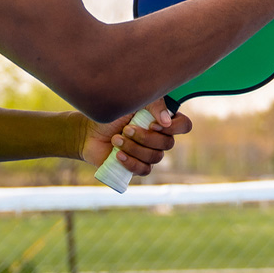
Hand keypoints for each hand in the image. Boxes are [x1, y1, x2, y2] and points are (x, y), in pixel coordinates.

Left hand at [78, 99, 193, 177]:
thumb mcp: (134, 102)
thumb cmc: (113, 114)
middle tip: (125, 129)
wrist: (89, 132)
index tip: (153, 124)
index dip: (174, 128)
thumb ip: (154, 104)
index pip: (184, 126)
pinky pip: (144, 170)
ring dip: (134, 148)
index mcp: (162, 120)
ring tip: (116, 140)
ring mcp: (149, 153)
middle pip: (168, 144)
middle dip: (144, 137)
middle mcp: (160, 137)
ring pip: (155, 157)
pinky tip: (118, 155)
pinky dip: (131, 163)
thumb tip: (166, 121)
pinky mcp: (138, 166)